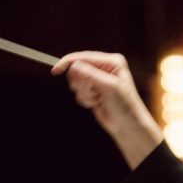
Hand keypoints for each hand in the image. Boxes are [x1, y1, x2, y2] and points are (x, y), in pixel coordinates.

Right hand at [51, 51, 162, 166]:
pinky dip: (84, 99)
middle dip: (81, 83)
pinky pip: (78, 92)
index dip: (68, 63)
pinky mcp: (93, 90)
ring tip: (98, 99)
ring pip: (76, 82)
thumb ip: (91, 76)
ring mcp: (98, 79)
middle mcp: (104, 68)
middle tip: (93, 92)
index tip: (55, 71)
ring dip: (84, 93)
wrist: (127, 125)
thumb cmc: (124, 105)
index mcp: (112, 62)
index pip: (84, 57)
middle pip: (77, 69)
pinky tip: (96, 103)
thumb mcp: (109, 88)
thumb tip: (74, 65)